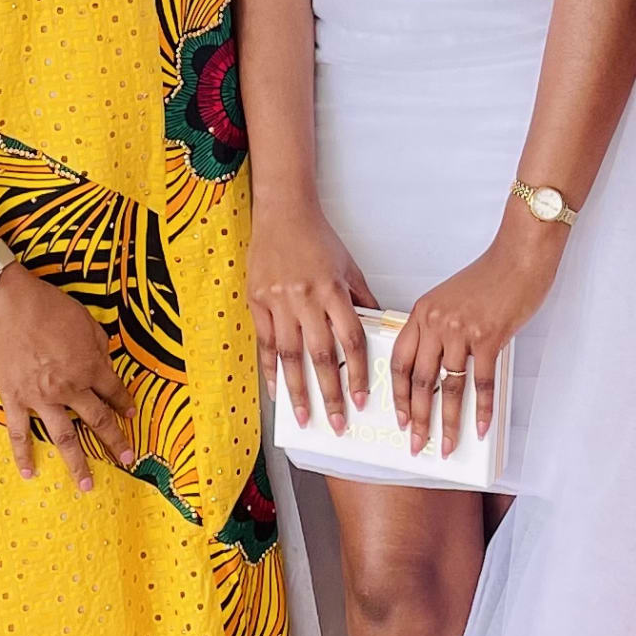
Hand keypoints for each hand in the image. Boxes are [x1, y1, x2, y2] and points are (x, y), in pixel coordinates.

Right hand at [0, 266, 131, 486]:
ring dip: (78, 463)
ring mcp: (40, 398)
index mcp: (89, 366)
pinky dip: (23, 454)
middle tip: (127, 459)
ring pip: (64, 437)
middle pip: (97, 420)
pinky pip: (19, 432)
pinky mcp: (14, 399)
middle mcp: (69, 388)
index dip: (124, 403)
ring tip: (87, 485)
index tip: (130, 414)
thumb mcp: (84, 319)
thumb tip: (104, 360)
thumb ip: (98, 345)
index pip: (113, 391)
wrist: (5, 304)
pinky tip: (29, 472)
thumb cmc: (46, 306)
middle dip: (115, 441)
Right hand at [248, 202, 377, 430]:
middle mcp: (306, 298)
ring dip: (297, 390)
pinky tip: (275, 390)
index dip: (357, 373)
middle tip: (336, 423)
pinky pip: (266, 342)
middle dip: (330, 393)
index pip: (350, 340)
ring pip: (290, 355)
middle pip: (321, 355)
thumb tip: (378, 329)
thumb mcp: (349, 266)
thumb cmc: (319, 238)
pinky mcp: (257, 302)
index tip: (361, 400)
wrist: (282, 212)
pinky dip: (270, 369)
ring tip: (304, 416)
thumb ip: (362, 299)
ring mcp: (279, 301)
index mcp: (333, 290)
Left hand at [389, 219, 556, 452]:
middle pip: (419, 380)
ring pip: (448, 387)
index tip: (400, 418)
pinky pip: (481, 382)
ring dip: (447, 421)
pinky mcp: (488, 337)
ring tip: (446, 445)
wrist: (519, 256)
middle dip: (417, 418)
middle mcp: (435, 322)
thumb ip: (440, 328)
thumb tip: (442, 366)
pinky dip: (482, 409)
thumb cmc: (491, 275)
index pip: (400, 360)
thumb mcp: (451, 298)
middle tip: (417, 444)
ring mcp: (461, 331)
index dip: (398, 394)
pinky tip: (481, 427)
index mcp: (422, 312)